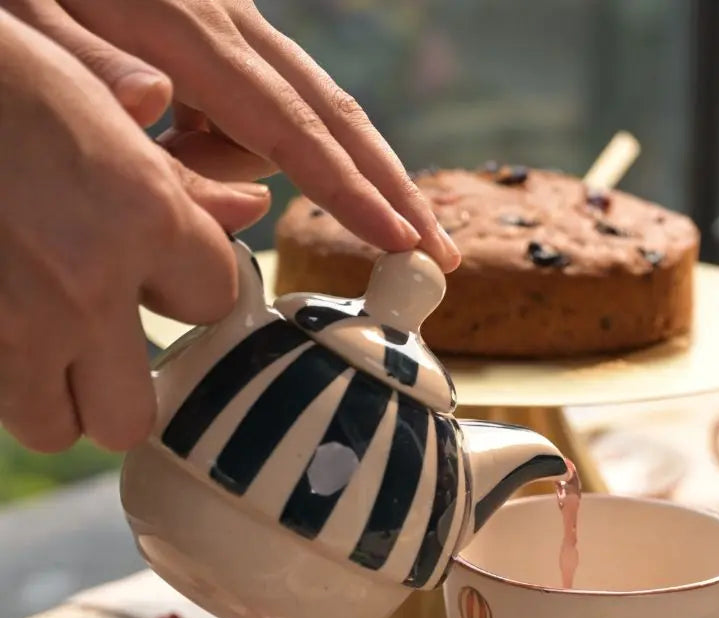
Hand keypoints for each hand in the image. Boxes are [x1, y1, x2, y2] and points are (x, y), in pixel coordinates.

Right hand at [0, 12, 270, 452]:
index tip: (159, 268)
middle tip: (96, 343)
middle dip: (118, 390)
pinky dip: (1, 374)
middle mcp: (84, 285)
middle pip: (131, 417)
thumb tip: (253, 208)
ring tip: (38, 342)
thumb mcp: (97, 104)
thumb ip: (179, 180)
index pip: (213, 306)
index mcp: (140, 215)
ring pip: (55, 429)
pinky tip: (1, 320)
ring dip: (50, 398)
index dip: (188, 289)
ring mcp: (10, 323)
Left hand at [2, 0, 460, 270]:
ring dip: (253, 173)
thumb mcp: (16, 19)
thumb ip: (84, 68)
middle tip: (436, 253)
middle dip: (391, 189)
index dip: (348, 190)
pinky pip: (250, 111)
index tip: (400, 241)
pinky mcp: (216, 32)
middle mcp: (224, 21)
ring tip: (162, 166)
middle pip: (335, 117)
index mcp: (181, 23)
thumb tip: (159, 110)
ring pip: (288, 124)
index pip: (289, 123)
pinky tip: (166, 140)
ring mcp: (226, 24)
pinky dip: (227, 149)